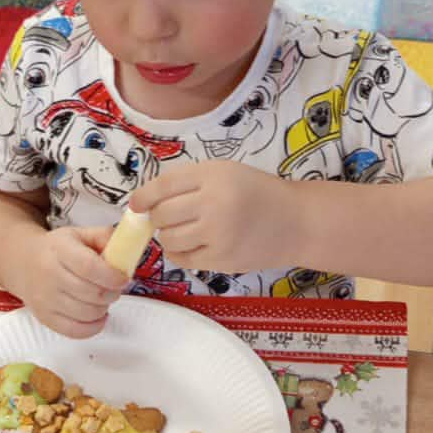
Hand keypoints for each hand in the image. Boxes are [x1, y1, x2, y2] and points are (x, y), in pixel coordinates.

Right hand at [17, 225, 125, 338]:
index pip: (88, 267)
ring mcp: (45, 299)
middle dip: (112, 292)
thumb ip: (104, 238)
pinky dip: (94, 326)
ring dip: (104, 308)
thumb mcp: (79, 234)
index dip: (111, 276)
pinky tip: (98, 315)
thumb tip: (126, 248)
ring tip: (103, 298)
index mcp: (60, 250)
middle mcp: (49, 275)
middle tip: (115, 287)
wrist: (24, 262)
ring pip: (87, 313)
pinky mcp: (45, 318)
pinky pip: (76, 331)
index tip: (123, 278)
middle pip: (91, 293)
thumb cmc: (56, 250)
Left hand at [132, 162, 297, 274]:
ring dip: (168, 236)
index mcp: (214, 175)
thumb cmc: (257, 192)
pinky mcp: (221, 260)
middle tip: (165, 218)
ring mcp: (218, 235)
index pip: (163, 186)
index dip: (143, 196)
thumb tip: (147, 201)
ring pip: (169, 239)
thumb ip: (189, 182)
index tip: (136, 204)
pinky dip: (180, 253)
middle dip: (157, 218)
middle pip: (162, 215)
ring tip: (182, 230)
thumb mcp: (225, 172)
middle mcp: (214, 203)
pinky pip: (183, 259)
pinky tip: (192, 244)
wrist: (296, 222)